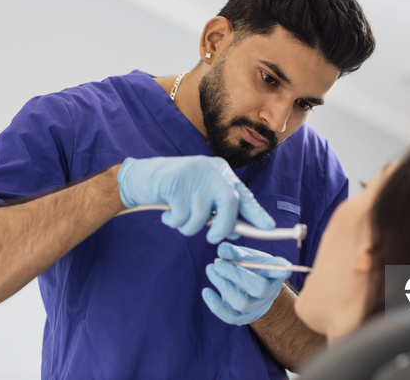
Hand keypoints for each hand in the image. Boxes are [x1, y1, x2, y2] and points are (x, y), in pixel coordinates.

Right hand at [116, 156, 274, 242]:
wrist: (140, 177)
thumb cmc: (174, 191)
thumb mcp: (199, 198)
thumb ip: (217, 211)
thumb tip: (236, 232)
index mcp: (221, 173)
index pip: (243, 194)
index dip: (257, 212)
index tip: (269, 227)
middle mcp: (211, 170)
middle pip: (230, 203)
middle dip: (223, 227)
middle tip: (213, 238)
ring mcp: (193, 174)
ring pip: (201, 216)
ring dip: (188, 226)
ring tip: (177, 217)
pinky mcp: (175, 182)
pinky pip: (181, 217)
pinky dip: (173, 222)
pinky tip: (166, 211)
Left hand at [202, 242, 291, 324]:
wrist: (247, 288)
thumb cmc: (247, 267)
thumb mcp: (244, 256)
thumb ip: (234, 253)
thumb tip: (222, 250)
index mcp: (273, 273)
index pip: (280, 270)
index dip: (282, 270)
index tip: (285, 268)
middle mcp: (269, 292)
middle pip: (258, 288)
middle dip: (237, 275)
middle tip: (218, 264)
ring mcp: (257, 307)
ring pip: (242, 303)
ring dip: (223, 286)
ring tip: (211, 270)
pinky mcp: (244, 318)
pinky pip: (230, 316)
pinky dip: (216, 305)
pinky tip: (206, 291)